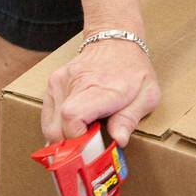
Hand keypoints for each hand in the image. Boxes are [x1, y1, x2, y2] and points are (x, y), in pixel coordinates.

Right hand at [41, 37, 159, 145]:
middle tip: (88, 153)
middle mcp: (75, 84)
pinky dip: (57, 129)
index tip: (92, 152)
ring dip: (63, 141)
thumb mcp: (147, 95)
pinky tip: (73, 131)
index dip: (78, 142)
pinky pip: (48, 116)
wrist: (115, 41)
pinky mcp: (52, 84)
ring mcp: (59, 83)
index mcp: (100, 88)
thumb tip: (118, 141)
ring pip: (49, 126)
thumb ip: (130, 119)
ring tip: (83, 141)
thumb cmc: (134, 71)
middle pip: (58, 128)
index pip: (73, 118)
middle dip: (71, 148)